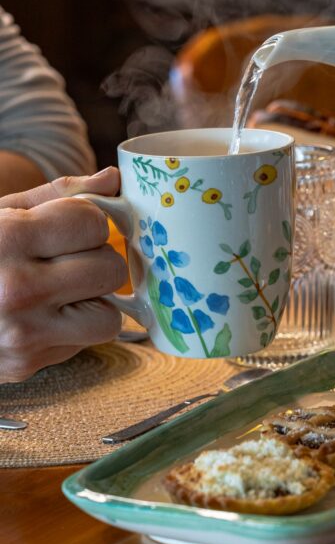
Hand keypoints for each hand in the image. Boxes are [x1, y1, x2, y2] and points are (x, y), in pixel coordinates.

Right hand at [0, 168, 126, 381]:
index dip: (86, 220)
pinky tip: (40, 315)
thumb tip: (113, 179)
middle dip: (95, 260)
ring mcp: (24, 334)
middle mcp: (17, 290)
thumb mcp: (2, 213)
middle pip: (110, 269)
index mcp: (8, 239)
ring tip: (59, 290)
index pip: (92, 223)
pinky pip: (83, 343)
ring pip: (109, 318)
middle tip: (64, 259)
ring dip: (92, 302)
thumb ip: (58, 195)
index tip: (67, 226)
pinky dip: (71, 328)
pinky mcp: (27, 364)